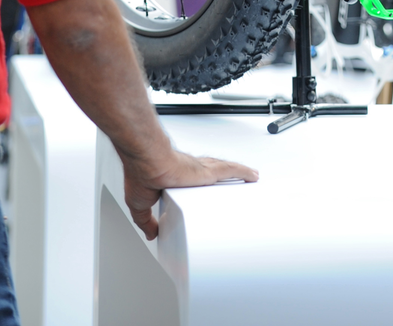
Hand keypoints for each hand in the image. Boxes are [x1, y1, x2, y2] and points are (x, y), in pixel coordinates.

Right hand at [123, 149, 258, 239]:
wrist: (147, 160)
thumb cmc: (141, 173)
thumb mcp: (140, 204)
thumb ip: (146, 220)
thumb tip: (150, 233)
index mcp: (176, 178)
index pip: (193, 182)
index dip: (201, 186)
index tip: (207, 191)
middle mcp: (191, 171)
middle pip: (214, 173)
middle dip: (224, 178)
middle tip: (236, 186)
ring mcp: (201, 170)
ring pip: (225, 170)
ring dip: (238, 174)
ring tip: (249, 179)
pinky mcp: (208, 171)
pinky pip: (231, 170)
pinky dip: (243, 171)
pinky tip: (252, 176)